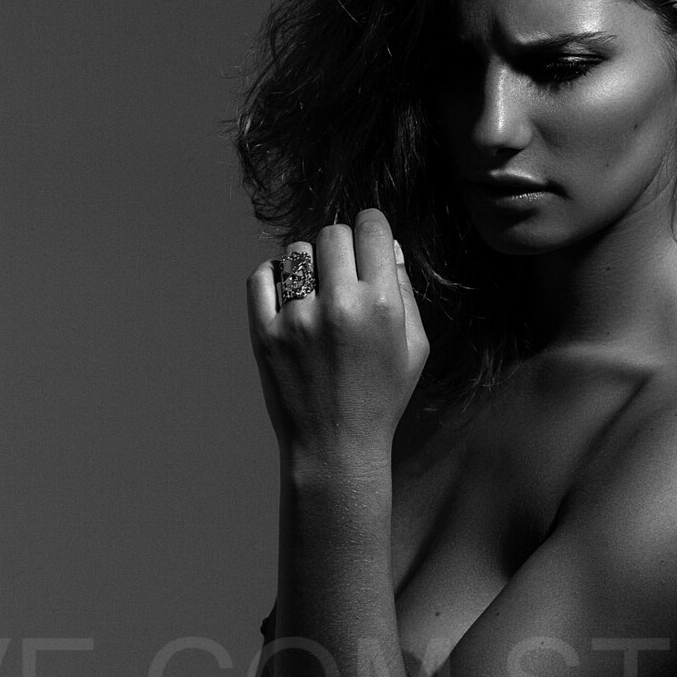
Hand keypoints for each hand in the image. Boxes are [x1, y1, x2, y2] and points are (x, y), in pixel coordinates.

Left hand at [246, 208, 429, 461]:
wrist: (335, 449)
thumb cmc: (381, 398)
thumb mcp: (414, 349)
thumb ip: (404, 292)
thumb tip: (388, 246)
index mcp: (382, 306)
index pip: (371, 227)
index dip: (371, 230)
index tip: (368, 246)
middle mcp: (340, 306)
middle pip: (333, 234)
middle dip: (341, 248)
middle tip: (343, 276)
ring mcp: (298, 320)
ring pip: (298, 252)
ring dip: (308, 265)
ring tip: (316, 294)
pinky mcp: (264, 334)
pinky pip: (262, 276)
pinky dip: (274, 279)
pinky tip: (289, 299)